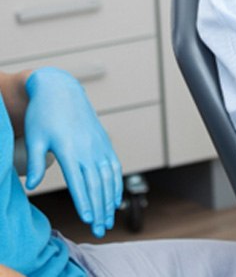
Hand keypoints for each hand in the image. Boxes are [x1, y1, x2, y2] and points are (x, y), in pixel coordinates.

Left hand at [24, 67, 122, 236]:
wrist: (61, 90)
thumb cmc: (44, 114)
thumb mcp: (35, 137)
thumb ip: (37, 162)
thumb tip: (32, 186)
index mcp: (69, 149)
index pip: (79, 181)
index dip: (84, 201)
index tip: (87, 219)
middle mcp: (88, 148)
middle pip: (97, 184)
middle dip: (99, 209)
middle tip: (99, 230)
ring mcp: (98, 145)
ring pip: (108, 177)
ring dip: (110, 200)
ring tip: (108, 220)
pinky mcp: (104, 142)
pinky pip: (114, 166)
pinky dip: (116, 184)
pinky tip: (115, 198)